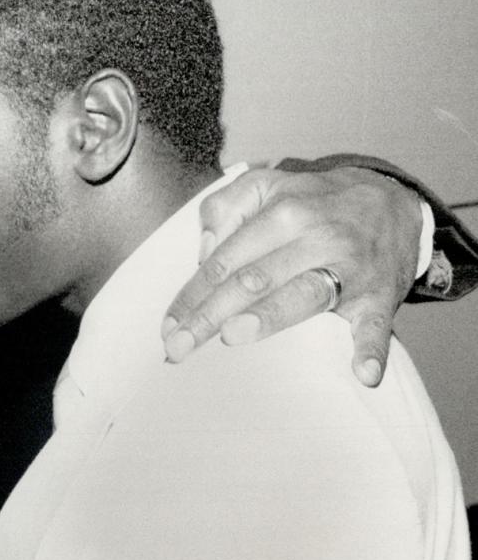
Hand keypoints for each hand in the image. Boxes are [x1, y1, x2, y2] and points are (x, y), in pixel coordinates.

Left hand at [162, 163, 422, 386]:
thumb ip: (226, 206)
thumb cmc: (313, 203)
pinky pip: (376, 324)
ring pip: (303, 295)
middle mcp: (315, 238)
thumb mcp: (267, 186)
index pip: (226, 260)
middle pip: (253, 280)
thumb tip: (204, 248)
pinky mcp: (380, 295)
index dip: (193, 294)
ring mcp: (349, 268)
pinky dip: (371, 348)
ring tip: (233, 335)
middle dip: (210, 315)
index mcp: (282, 213)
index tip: (168, 326)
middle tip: (177, 348)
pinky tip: (362, 373)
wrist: (393, 202)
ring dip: (268, 317)